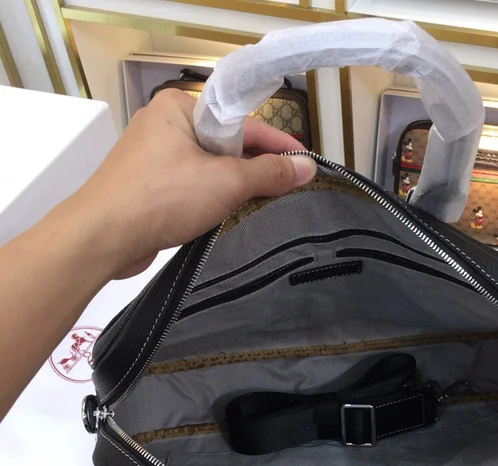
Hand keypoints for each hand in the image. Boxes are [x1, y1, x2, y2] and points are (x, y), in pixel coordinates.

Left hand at [65, 88, 316, 279]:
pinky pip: (191, 184)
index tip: (305, 163)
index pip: (243, 122)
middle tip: (287, 189)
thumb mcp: (227, 182)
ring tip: (262, 204)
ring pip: (209, 166)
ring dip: (234, 186)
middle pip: (226, 143)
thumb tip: (306, 167)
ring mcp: (153, 156)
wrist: (103, 237)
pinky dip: (212, 198)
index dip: (277, 143)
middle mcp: (164, 124)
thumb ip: (270, 173)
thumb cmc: (163, 198)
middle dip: (256, 167)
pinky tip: (227, 215)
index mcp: (180, 107)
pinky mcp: (147, 184)